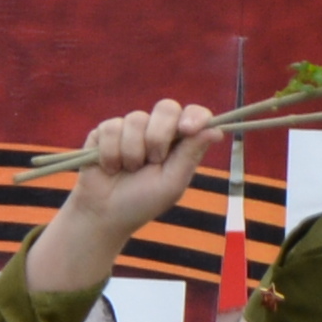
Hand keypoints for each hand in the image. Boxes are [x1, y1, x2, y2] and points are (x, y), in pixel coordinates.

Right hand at [22, 100, 218, 296]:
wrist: (104, 214)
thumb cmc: (142, 202)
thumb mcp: (172, 183)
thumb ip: (190, 154)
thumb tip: (216, 130)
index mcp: (179, 142)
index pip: (194, 114)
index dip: (194, 116)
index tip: (188, 129)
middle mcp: (157, 130)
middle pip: (166, 107)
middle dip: (159, 135)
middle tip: (154, 160)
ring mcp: (130, 128)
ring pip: (136, 118)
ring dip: (132, 151)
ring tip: (128, 170)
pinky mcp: (105, 131)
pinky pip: (111, 127)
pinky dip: (111, 153)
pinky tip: (110, 167)